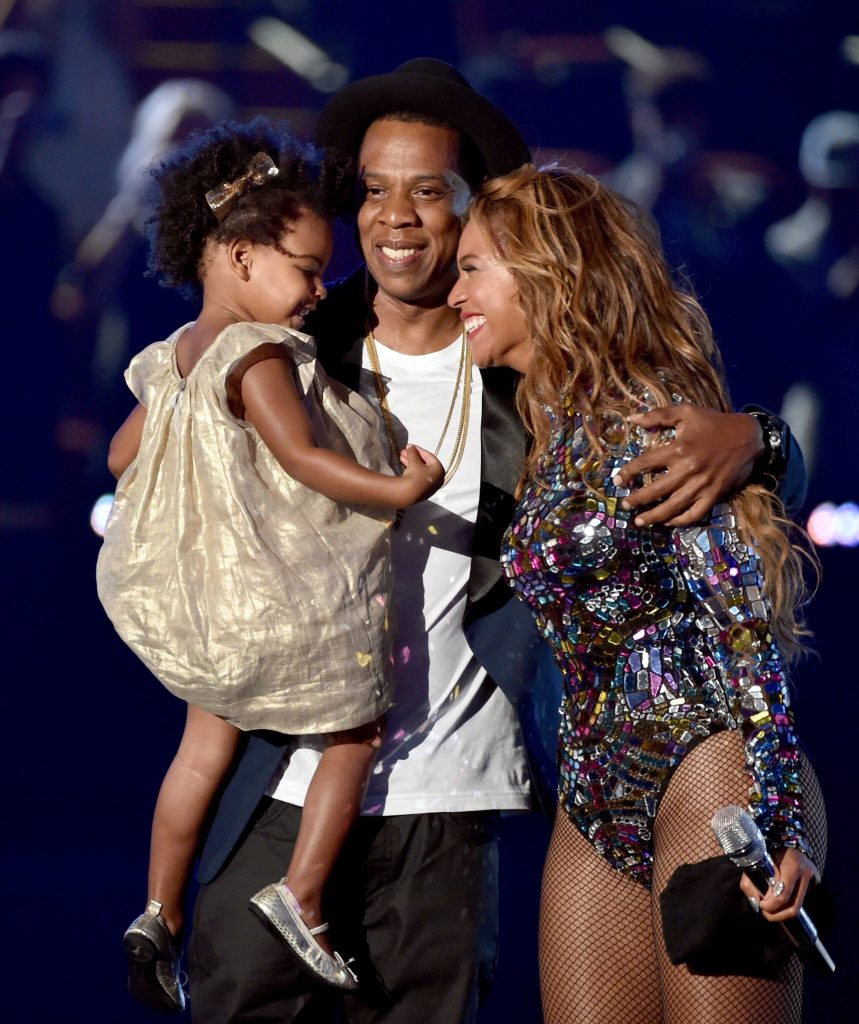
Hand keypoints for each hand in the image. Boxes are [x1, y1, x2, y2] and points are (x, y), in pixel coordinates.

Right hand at [396, 444, 444, 504]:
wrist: (409, 494)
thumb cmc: (416, 475)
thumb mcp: (414, 460)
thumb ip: (412, 452)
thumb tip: (410, 446)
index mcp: (439, 470)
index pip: (429, 456)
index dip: (419, 450)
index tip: (411, 446)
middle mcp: (437, 478)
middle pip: (425, 464)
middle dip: (414, 456)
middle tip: (404, 451)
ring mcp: (430, 486)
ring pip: (420, 470)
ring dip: (411, 462)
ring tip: (401, 457)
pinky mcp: (423, 491)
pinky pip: (418, 477)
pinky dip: (412, 470)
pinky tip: (404, 466)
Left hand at [613, 406, 763, 526]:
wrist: (749, 436)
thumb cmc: (714, 423)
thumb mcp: (687, 412)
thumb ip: (658, 415)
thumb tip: (632, 418)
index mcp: (678, 449)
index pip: (645, 464)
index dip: (628, 473)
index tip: (617, 481)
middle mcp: (688, 470)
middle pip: (655, 490)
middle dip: (637, 500)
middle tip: (625, 505)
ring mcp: (702, 486)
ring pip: (673, 507)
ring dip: (654, 516)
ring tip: (640, 522)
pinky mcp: (714, 495)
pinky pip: (695, 514)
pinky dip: (680, 521)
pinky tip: (668, 522)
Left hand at [739, 847, 819, 923]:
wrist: (789, 836)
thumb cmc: (770, 849)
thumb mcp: (757, 862)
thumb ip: (751, 881)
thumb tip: (756, 903)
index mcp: (791, 866)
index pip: (783, 896)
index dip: (771, 906)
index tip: (761, 905)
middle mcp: (806, 873)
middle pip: (794, 907)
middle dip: (777, 915)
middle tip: (766, 914)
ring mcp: (813, 878)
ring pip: (799, 906)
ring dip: (783, 913)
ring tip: (771, 910)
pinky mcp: (816, 881)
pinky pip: (801, 898)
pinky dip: (789, 902)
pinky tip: (780, 899)